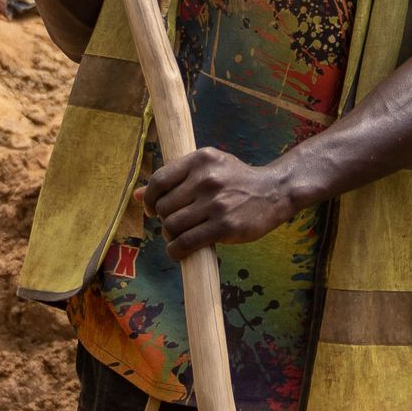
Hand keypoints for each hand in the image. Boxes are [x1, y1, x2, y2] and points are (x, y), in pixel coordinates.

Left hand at [147, 146, 308, 257]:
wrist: (275, 191)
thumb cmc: (237, 180)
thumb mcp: (208, 169)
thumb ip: (174, 179)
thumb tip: (137, 195)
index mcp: (200, 160)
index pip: (159, 180)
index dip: (149, 199)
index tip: (152, 209)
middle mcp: (206, 179)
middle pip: (164, 206)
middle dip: (164, 219)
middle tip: (174, 224)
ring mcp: (216, 203)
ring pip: (172, 225)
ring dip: (170, 236)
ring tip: (180, 236)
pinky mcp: (224, 226)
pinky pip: (186, 242)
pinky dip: (176, 250)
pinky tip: (180, 250)